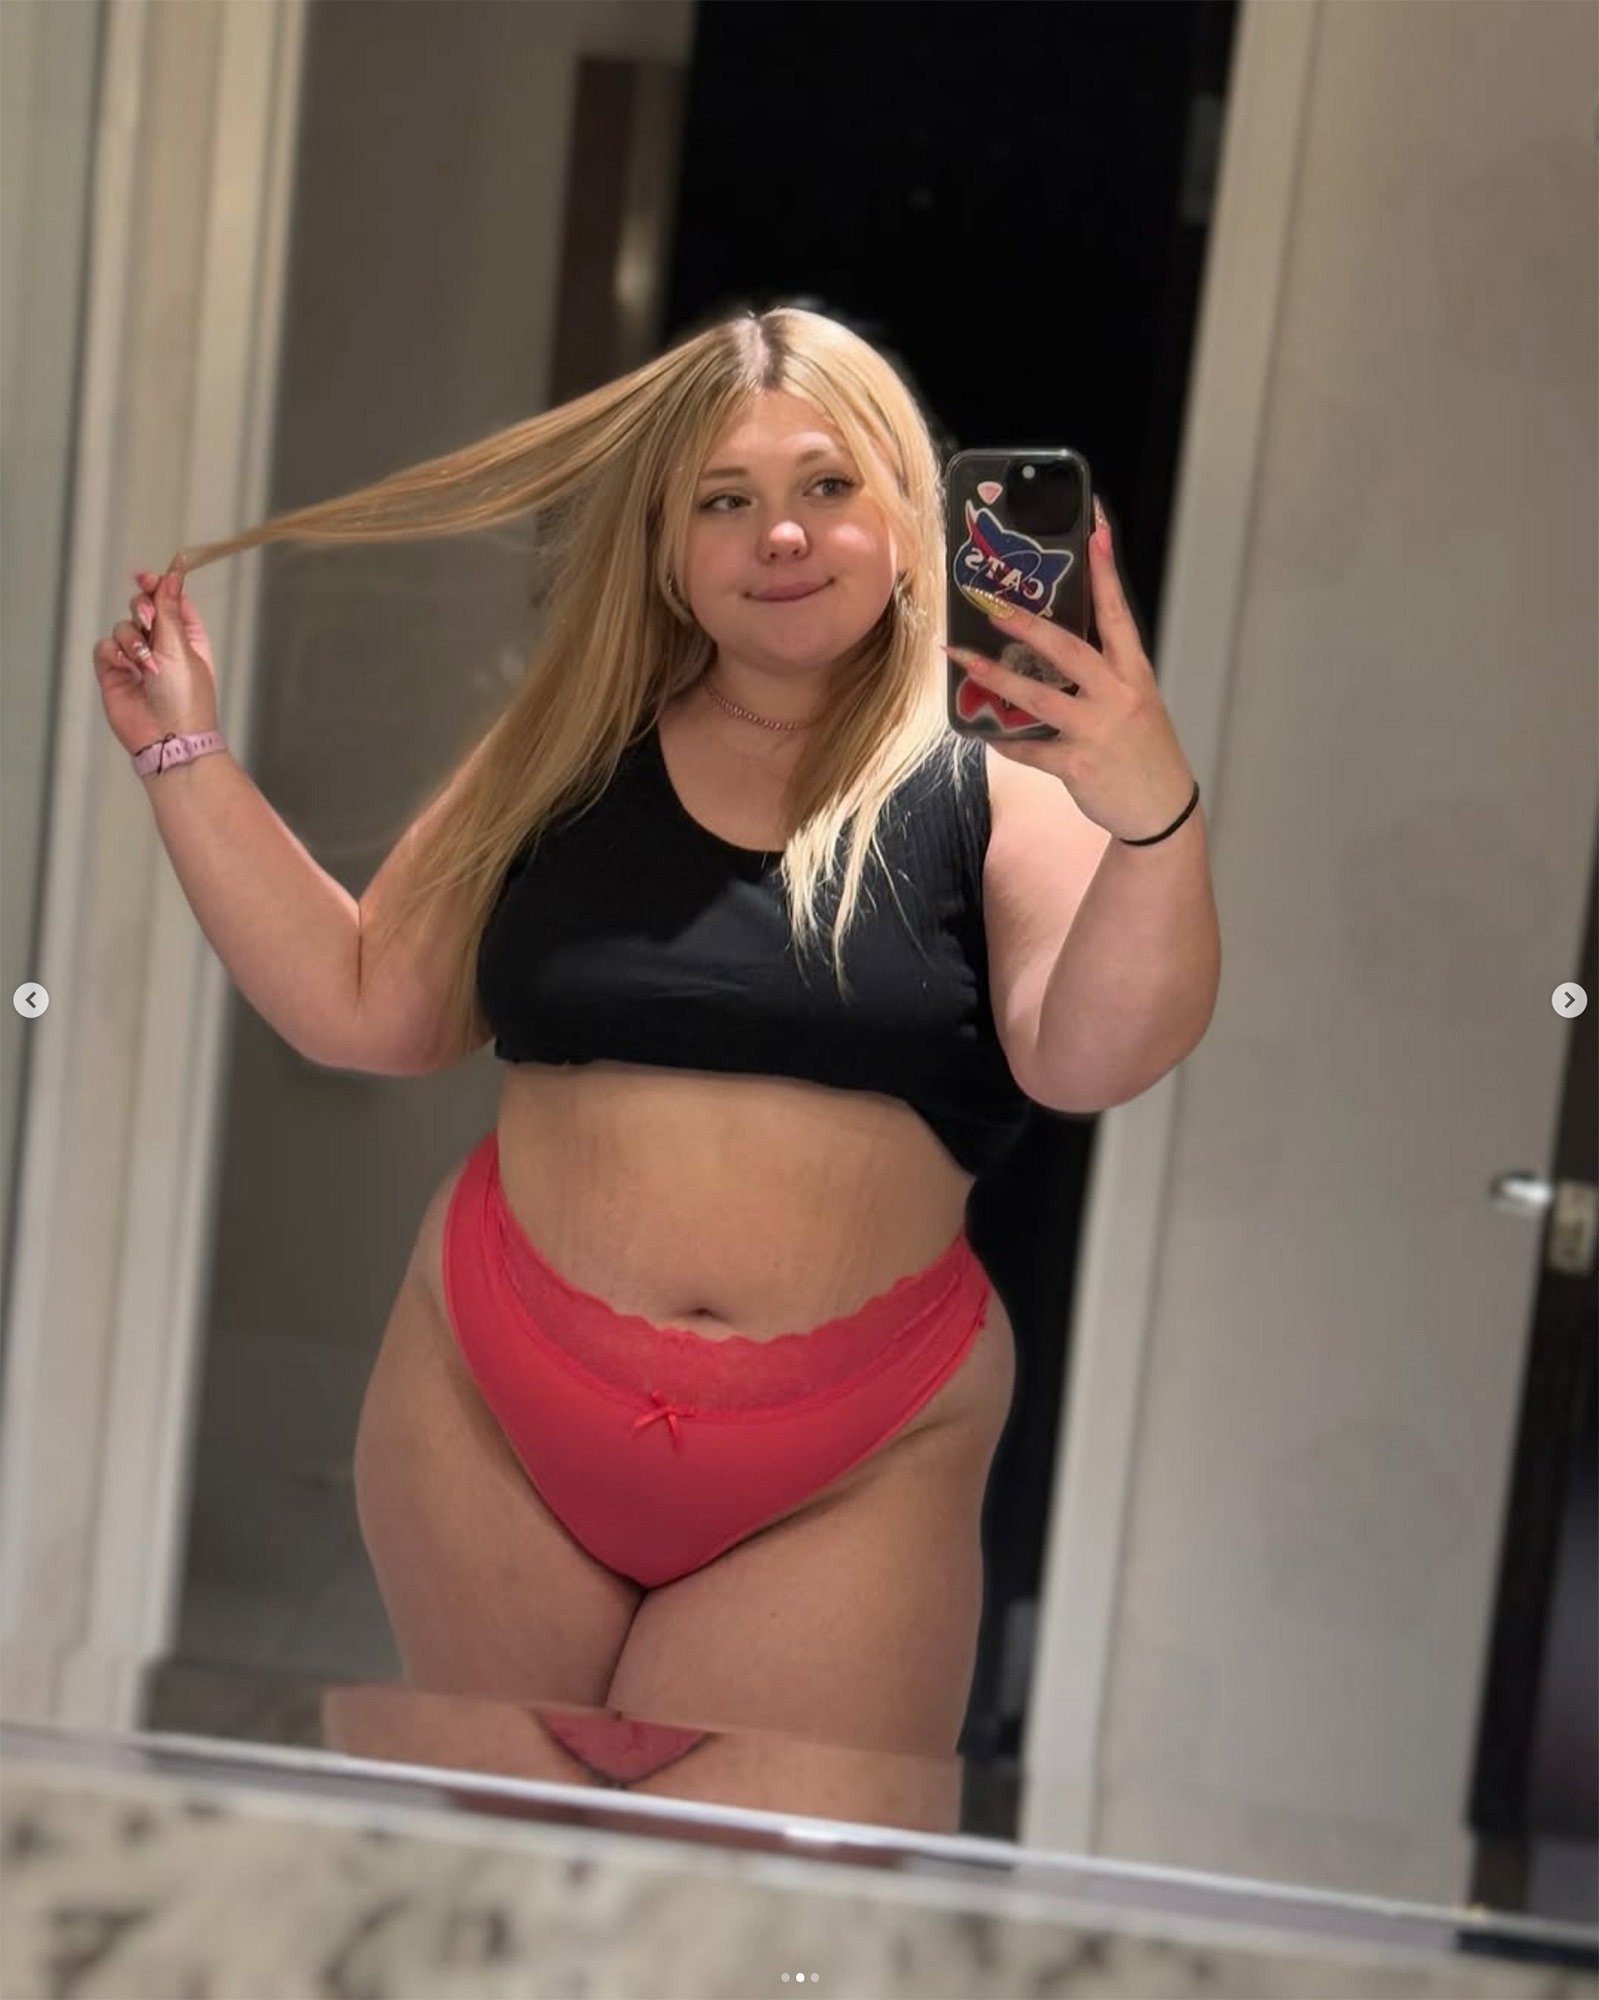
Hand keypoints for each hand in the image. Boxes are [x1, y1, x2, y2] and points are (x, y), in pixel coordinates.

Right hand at [92, 555, 220, 757]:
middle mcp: (161, 645)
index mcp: (186, 637)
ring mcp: (136, 658)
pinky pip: (105, 646)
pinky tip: (126, 667)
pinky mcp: (114, 672)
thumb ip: (169, 609)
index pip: (170, 600)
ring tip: (144, 663)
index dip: (159, 585)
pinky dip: (113, 652)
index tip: (147, 577)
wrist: (167, 737)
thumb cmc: (186, 698)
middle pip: (143, 607)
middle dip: (142, 608)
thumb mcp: (181, 646)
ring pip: (122, 626)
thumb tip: (172, 575)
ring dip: (131, 639)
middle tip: (147, 620)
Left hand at [944, 517, 1195, 843]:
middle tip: (993, 604)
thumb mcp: (1135, 702)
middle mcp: (1117, 696)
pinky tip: (980, 731)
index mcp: (1133, 674)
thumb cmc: (1143, 750)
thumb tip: (1052, 646)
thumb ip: (1102, 674)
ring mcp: (1096, 730)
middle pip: (1069, 649)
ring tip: (961, 657)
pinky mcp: (1077, 765)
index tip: (1092, 529)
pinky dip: (1002, 740)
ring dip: (995, 676)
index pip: (1117, 613)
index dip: (1104, 571)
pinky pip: (1028, 749)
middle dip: (1027, 624)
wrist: (1162, 811)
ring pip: (1038, 696)